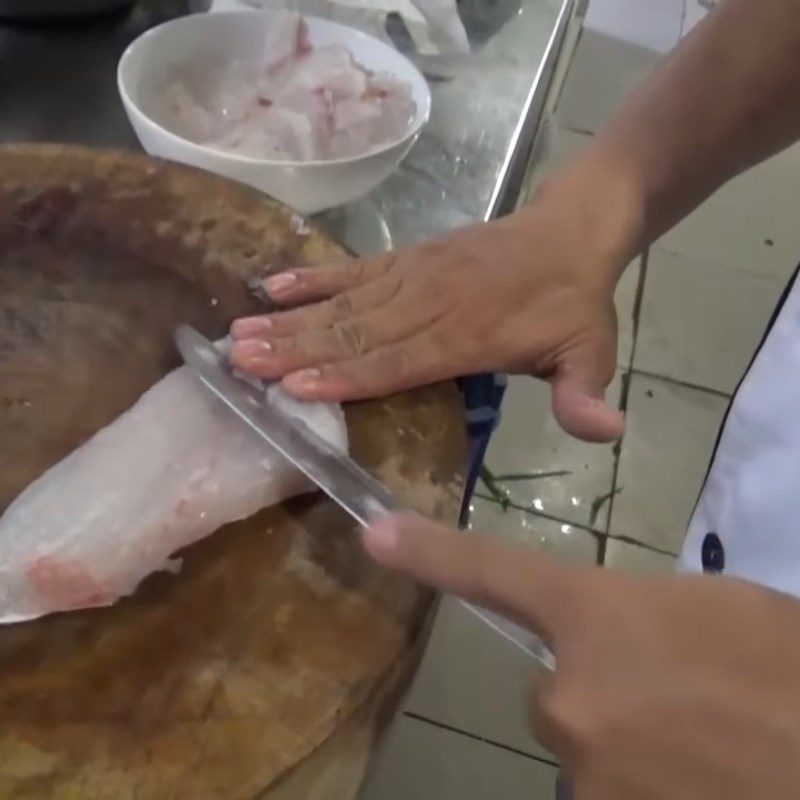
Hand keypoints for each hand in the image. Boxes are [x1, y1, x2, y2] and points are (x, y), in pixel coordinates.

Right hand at [230, 155, 639, 441]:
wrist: (570, 230)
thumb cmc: (573, 303)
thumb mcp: (591, 351)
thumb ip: (584, 395)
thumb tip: (603, 433)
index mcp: (467, 335)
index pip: (397, 361)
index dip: (345, 375)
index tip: (292, 386)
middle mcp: (430, 304)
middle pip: (355, 331)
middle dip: (294, 349)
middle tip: (238, 361)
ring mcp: (413, 276)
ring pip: (344, 302)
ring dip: (289, 319)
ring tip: (238, 332)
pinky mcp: (407, 257)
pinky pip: (353, 269)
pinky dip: (312, 278)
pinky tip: (272, 284)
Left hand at [362, 514, 799, 799]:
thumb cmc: (783, 664)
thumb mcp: (714, 608)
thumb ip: (639, 614)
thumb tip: (614, 639)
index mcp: (594, 616)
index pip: (494, 574)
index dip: (430, 552)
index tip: (376, 533)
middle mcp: (568, 696)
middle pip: (555, 691)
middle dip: (599, 690)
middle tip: (681, 696)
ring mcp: (585, 772)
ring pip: (587, 747)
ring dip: (629, 743)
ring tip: (704, 739)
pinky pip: (611, 787)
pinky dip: (646, 780)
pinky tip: (698, 772)